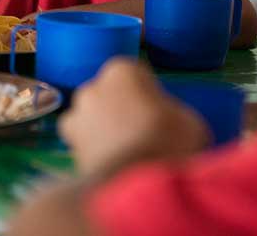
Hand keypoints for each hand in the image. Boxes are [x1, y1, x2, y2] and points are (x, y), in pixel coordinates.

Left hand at [59, 58, 209, 177]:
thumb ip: (170, 110)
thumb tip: (163, 119)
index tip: (158, 111)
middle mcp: (92, 87)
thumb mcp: (188, 120)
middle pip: (110, 94)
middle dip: (121, 107)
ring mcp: (76, 115)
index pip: (136, 74)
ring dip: (103, 127)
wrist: (136, 185)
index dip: (148, 93)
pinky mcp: (68, 144)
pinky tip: (111, 163)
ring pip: (92, 117)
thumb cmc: (169, 143)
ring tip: (125, 150)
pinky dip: (93, 149)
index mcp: (122, 70)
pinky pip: (83, 142)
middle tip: (142, 132)